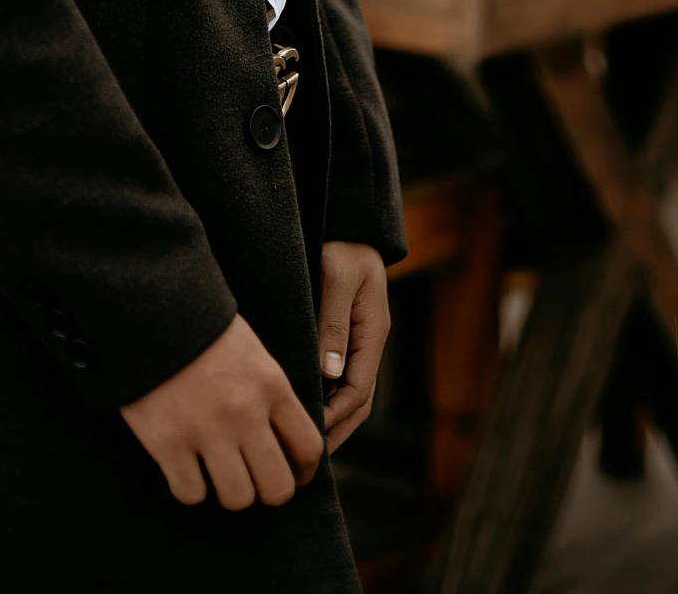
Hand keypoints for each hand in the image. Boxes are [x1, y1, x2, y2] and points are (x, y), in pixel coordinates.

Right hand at [120, 314, 322, 509]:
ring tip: (218, 475)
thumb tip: (282, 440)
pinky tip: (186, 470)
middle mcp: (245, 414)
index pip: (309, 448)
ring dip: (229, 492)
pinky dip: (190, 488)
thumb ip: (270, 396)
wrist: (150, 308)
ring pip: (237, 498)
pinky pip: (191, 494)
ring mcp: (207, 431)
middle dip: (269, 492)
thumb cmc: (202, 328)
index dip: (303, 471)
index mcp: (271, 386)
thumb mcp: (252, 353)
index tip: (294, 476)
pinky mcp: (169, 444)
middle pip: (277, 487)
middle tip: (254, 481)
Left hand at [318, 240, 389, 452]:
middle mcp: (370, 342)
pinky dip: (326, 397)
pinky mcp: (345, 334)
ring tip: (303, 441)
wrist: (349, 220)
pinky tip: (303, 405)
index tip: (308, 437)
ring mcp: (360, 340)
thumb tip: (329, 374)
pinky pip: (340, 376)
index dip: (334, 418)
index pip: (358, 391)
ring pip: (350, 392)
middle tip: (307, 457)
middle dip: (336, 431)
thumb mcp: (338, 277)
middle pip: (359, 401)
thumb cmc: (342, 244)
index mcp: (374, 333)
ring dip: (332, 418)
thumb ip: (332, 323)